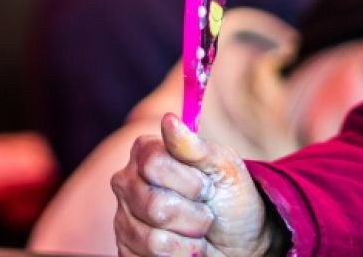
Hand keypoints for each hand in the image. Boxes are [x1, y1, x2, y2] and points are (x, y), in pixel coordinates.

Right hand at [110, 113, 285, 255]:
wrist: (239, 243)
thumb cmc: (231, 200)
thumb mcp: (224, 168)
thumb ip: (195, 147)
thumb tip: (169, 120)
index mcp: (146, 153)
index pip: (152, 163)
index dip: (188, 181)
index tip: (207, 187)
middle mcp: (127, 183)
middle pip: (153, 205)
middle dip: (194, 217)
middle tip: (206, 215)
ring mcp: (123, 218)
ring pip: (153, 239)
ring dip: (189, 242)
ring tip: (198, 235)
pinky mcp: (126, 249)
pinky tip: (184, 249)